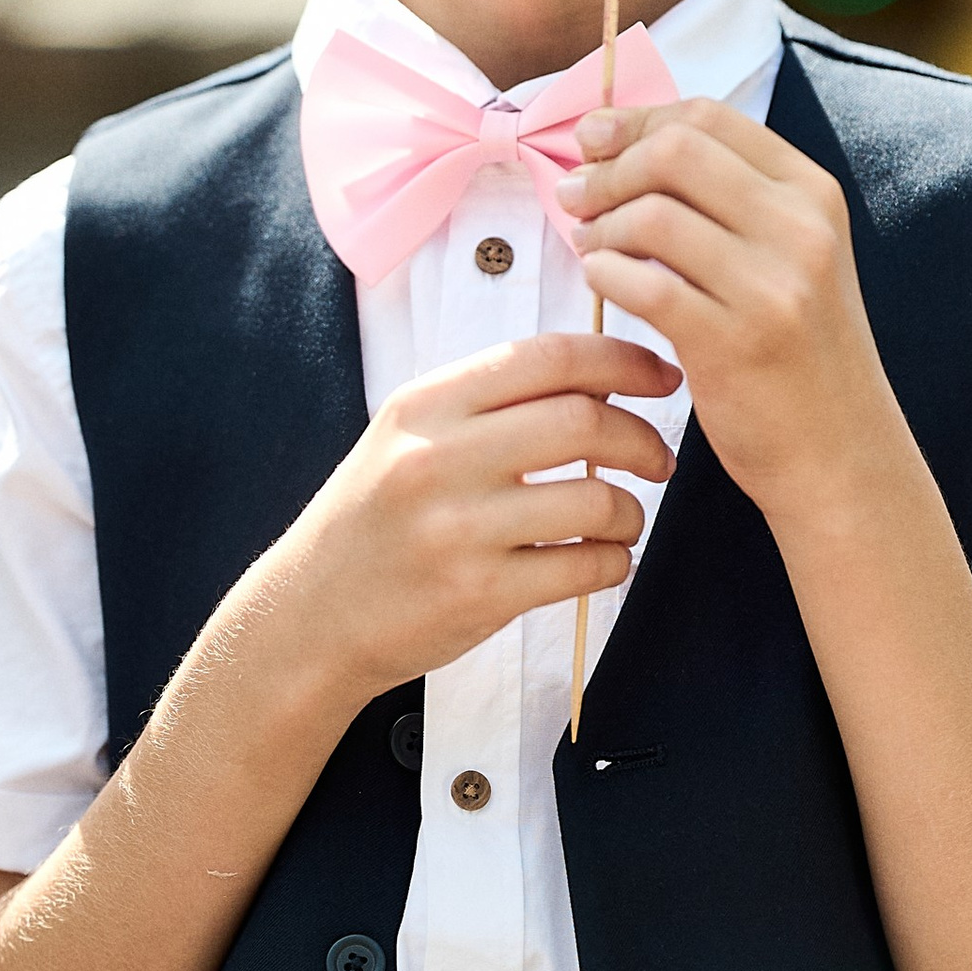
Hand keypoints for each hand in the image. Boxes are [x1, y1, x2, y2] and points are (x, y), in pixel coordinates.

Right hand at [254, 332, 679, 705]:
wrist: (312, 613)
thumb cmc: (375, 519)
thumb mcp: (408, 434)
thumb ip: (488, 401)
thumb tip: (599, 376)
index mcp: (427, 404)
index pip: (550, 357)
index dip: (623, 360)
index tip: (659, 375)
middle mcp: (439, 458)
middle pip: (584, 421)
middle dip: (641, 436)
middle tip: (657, 457)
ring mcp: (459, 529)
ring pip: (596, 499)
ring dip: (632, 510)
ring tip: (624, 519)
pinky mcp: (479, 594)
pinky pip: (584, 566)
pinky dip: (613, 561)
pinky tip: (602, 560)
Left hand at [560, 99, 900, 522]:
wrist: (840, 453)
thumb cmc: (798, 352)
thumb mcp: (792, 258)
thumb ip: (730, 201)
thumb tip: (628, 144)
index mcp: (812, 193)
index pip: (709, 118)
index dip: (637, 120)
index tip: (594, 138)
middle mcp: (801, 229)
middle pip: (675, 152)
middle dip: (608, 167)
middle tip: (575, 194)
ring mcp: (772, 286)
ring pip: (654, 214)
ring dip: (601, 225)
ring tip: (589, 246)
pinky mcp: (735, 342)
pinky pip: (645, 284)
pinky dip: (607, 272)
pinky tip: (601, 279)